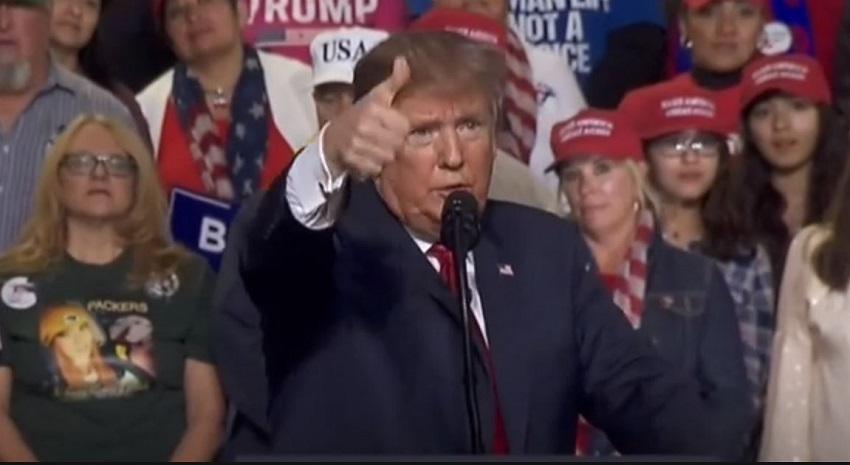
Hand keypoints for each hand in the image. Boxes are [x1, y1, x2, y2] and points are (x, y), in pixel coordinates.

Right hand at [322, 57, 410, 179]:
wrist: (331, 138)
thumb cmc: (359, 115)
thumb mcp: (376, 96)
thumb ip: (394, 81)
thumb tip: (403, 60)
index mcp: (373, 108)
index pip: (403, 126)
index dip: (400, 129)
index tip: (391, 127)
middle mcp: (364, 125)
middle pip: (397, 144)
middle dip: (393, 144)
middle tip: (383, 139)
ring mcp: (356, 143)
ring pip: (387, 157)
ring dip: (384, 156)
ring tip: (375, 148)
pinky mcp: (351, 160)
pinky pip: (375, 169)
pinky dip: (373, 167)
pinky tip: (367, 158)